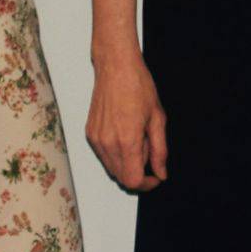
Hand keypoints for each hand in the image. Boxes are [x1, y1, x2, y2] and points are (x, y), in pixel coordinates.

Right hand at [85, 52, 166, 191]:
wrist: (116, 67)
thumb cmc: (137, 86)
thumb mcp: (158, 119)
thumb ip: (160, 150)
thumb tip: (161, 172)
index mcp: (127, 141)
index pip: (132, 181)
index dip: (147, 184)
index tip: (155, 176)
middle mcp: (107, 143)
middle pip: (121, 178)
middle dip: (138, 172)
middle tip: (149, 149)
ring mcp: (96, 139)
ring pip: (111, 168)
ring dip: (127, 162)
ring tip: (137, 136)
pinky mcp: (89, 133)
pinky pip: (103, 155)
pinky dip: (116, 152)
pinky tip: (125, 132)